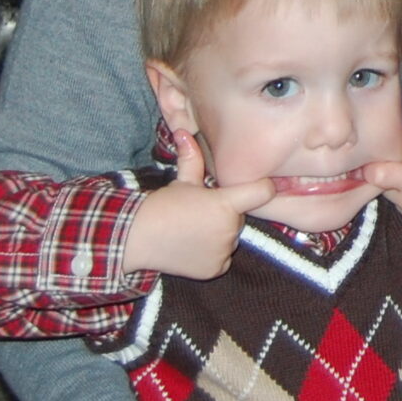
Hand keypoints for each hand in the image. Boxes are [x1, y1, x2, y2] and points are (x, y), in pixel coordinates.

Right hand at [122, 126, 274, 278]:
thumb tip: (185, 132)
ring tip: (194, 227)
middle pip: (241, 215)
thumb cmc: (162, 206)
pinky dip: (213, 252)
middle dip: (228, 211)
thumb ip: (193, 158)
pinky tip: (193, 245)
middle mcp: (229, 229)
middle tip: (202, 210)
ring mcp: (224, 251)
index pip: (263, 192)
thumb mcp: (182, 181)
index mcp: (225, 204)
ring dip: (220, 231)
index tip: (256, 186)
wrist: (138, 239)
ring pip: (231, 236)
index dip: (262, 187)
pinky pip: (223, 257)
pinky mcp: (216, 268)